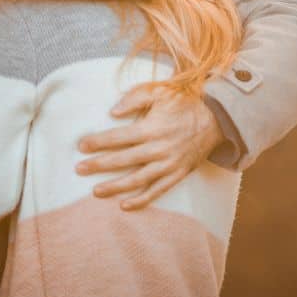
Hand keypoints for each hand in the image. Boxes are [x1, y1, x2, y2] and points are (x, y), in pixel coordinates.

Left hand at [76, 83, 223, 210]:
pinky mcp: (178, 174)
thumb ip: (135, 99)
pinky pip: (158, 190)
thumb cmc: (185, 102)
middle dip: (99, 165)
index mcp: (152, 128)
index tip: (81, 145)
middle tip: (79, 169)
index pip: (119, 137)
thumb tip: (112, 112)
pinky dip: (141, 200)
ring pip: (138, 180)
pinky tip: (124, 205)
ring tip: (95, 192)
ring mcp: (169, 164)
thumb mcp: (160, 91)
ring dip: (115, 187)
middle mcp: (159, 148)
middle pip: (124, 160)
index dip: (98, 141)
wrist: (218, 118)